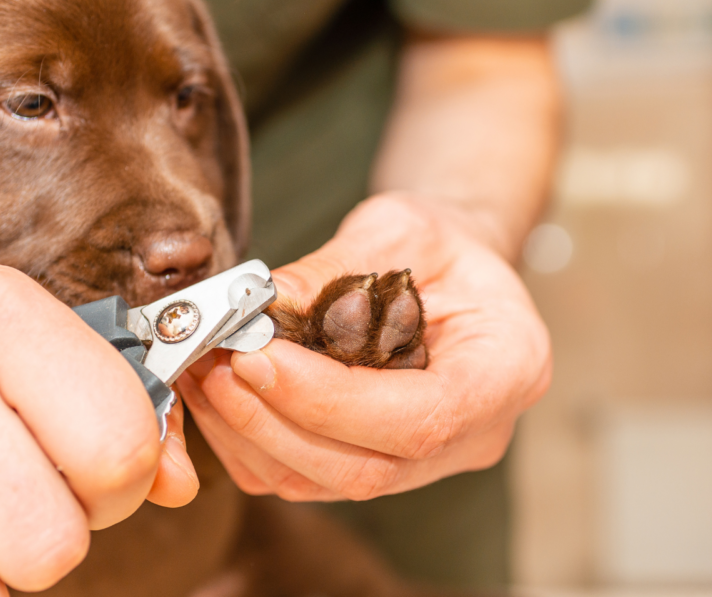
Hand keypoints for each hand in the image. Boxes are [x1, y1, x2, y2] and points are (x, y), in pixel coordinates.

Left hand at [178, 193, 550, 500]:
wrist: (450, 269)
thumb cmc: (440, 244)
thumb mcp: (401, 227)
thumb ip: (337, 268)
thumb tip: (260, 305)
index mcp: (507, 371)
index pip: (420, 420)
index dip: (331, 401)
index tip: (258, 357)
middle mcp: (472, 435)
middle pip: (367, 469)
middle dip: (276, 422)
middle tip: (216, 364)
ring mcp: (424, 463)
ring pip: (325, 484)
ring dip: (250, 434)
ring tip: (204, 370)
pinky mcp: (375, 464)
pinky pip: (303, 478)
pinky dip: (249, 442)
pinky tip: (217, 392)